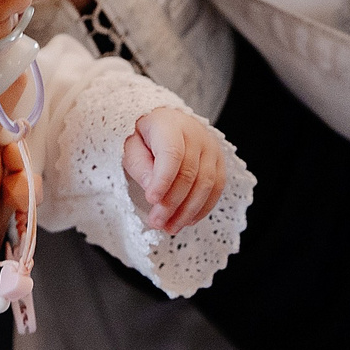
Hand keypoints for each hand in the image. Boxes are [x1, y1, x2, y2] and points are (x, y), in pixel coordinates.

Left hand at [124, 107, 224, 233]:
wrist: (166, 123)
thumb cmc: (145, 137)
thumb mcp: (130, 145)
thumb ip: (138, 164)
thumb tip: (150, 187)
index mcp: (170, 125)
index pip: (171, 154)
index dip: (163, 179)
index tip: (151, 200)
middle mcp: (195, 134)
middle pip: (189, 173)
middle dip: (172, 203)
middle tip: (156, 222)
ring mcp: (211, 148)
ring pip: (206, 184)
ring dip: (188, 211)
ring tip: (170, 227)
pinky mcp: (219, 162)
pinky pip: (216, 189)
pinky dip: (202, 208)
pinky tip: (187, 221)